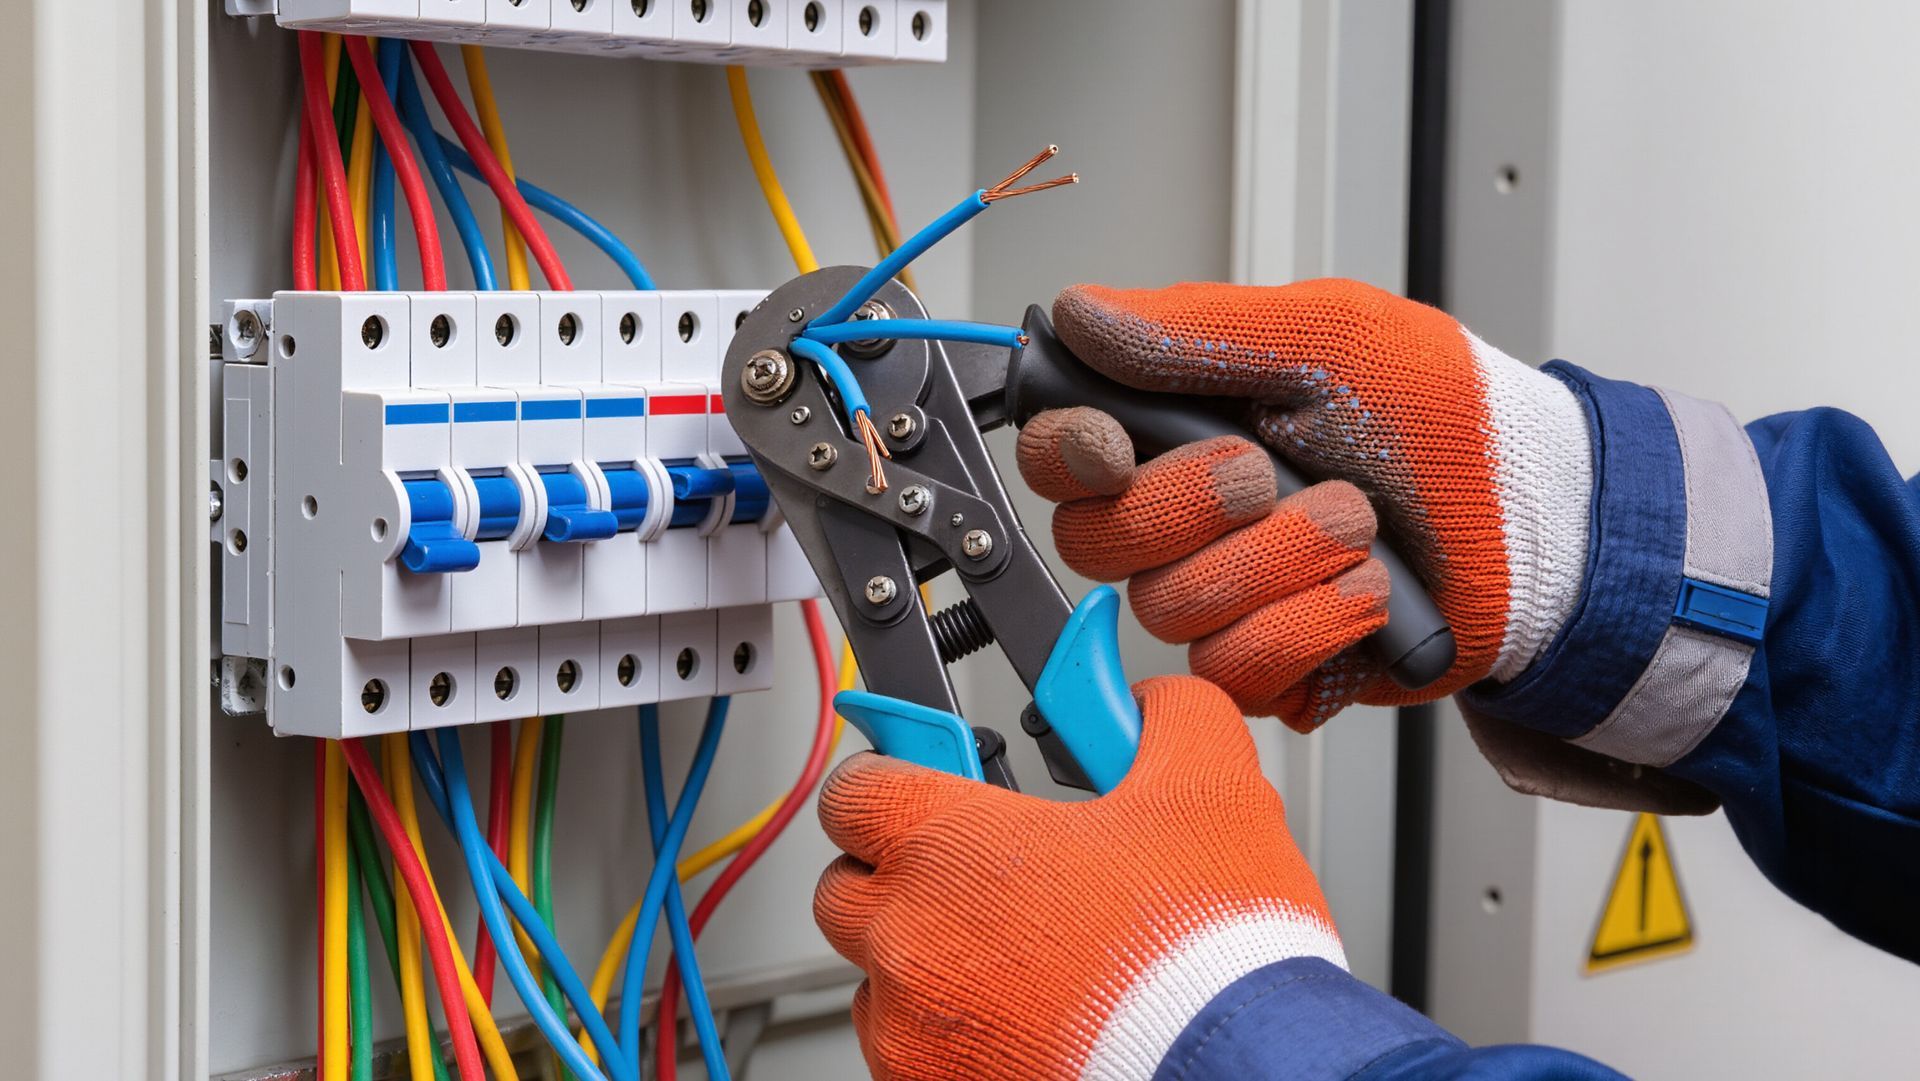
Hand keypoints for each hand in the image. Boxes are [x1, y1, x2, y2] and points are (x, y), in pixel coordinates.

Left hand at [814, 676, 1343, 1080]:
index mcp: (948, 848)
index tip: (928, 777)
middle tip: (982, 870)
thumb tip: (1144, 702)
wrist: (1241, 1071)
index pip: (853, 789)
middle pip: (848, 884)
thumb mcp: (1212, 787)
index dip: (896, 774)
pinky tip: (1027, 1015)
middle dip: (902, 870)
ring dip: (929, 955)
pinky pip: (908, 1050)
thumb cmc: (1210, 953)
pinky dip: (951, 1029)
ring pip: (878, 976)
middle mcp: (908, 942)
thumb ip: (1164, 715)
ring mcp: (911, 1030)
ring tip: (1022, 954)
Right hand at [1022, 278, 1593, 727]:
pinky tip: (1364, 591)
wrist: (1535, 517)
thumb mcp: (1325, 337)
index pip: (1058, 456)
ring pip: (1169, 609)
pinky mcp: (1267, 669)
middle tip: (1266, 472)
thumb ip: (1194, 328)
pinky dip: (1310, 625)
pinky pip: (1235, 670)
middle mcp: (1183, 522)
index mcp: (1177, 433)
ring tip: (1355, 524)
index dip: (1066, 455)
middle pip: (1093, 543)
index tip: (1114, 445)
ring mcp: (1221, 600)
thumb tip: (1082, 314)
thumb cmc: (1442, 418)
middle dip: (1187, 506)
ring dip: (1277, 559)